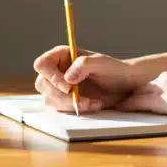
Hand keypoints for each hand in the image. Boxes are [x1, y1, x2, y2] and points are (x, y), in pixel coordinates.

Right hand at [31, 45, 145, 113]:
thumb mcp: (101, 63)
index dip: (51, 76)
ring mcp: (59, 88)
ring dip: (71, 105)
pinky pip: (62, 110)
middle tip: (81, 100)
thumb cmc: (113, 69)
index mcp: (61, 55)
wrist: (124, 85)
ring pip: (50, 100)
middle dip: (61, 96)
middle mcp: (56, 71)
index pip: (42, 65)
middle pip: (42, 85)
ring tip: (93, 103)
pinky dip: (76, 110)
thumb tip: (67, 78)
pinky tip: (93, 105)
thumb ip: (84, 65)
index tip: (68, 87)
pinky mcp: (65, 102)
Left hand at [118, 70, 166, 118]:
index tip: (137, 95)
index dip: (146, 90)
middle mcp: (166, 79)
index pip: (155, 84)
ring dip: (126, 100)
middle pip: (143, 87)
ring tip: (113, 104)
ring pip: (137, 93)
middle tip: (118, 99)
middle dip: (132, 93)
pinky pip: (136, 102)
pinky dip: (126, 106)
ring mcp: (161, 88)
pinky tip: (118, 109)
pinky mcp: (158, 100)